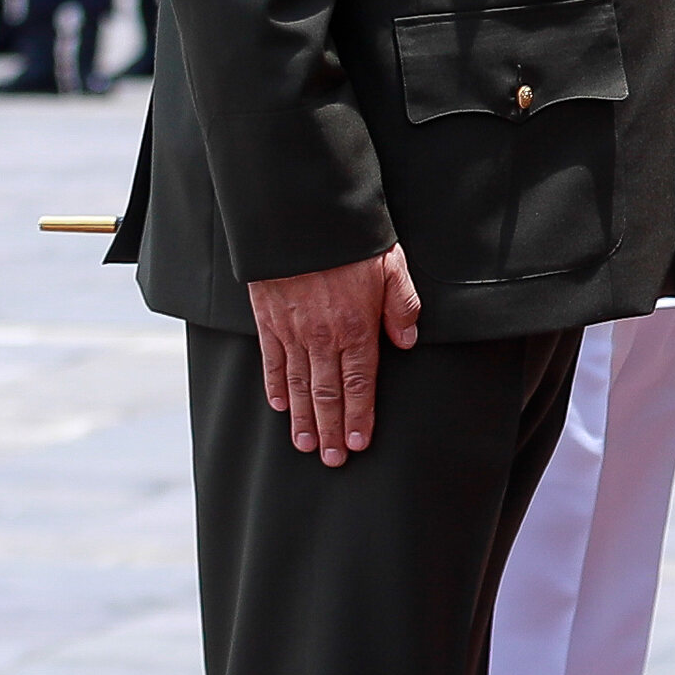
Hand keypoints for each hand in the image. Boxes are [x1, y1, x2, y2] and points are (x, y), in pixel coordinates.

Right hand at [247, 247, 420, 463]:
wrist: (300, 215)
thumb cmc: (351, 239)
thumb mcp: (392, 266)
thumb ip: (402, 305)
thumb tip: (406, 340)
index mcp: (357, 326)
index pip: (360, 383)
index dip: (359, 417)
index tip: (358, 444)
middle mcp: (323, 336)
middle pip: (328, 393)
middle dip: (330, 429)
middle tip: (331, 460)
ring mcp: (292, 330)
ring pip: (299, 384)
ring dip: (303, 417)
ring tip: (305, 445)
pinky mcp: (268, 319)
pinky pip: (272, 361)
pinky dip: (276, 386)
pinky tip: (280, 406)